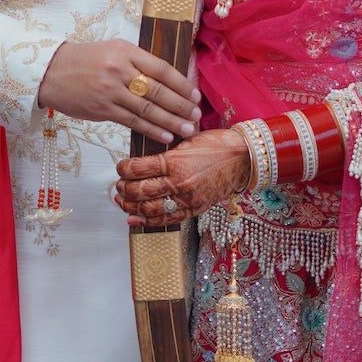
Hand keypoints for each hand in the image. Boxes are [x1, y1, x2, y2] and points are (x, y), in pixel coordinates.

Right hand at [37, 40, 200, 142]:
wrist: (51, 72)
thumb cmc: (86, 60)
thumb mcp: (112, 50)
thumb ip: (138, 62)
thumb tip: (169, 81)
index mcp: (125, 51)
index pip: (161, 68)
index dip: (181, 84)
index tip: (195, 95)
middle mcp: (120, 69)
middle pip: (158, 90)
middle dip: (181, 105)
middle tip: (196, 115)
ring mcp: (111, 91)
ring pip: (147, 109)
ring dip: (170, 121)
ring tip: (187, 129)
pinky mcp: (102, 109)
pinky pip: (132, 122)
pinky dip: (151, 130)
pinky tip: (165, 136)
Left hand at [114, 128, 251, 222]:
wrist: (243, 159)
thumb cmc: (216, 144)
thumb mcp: (187, 139)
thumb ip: (165, 150)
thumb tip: (143, 155)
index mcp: (175, 161)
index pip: (138, 168)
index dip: (124, 169)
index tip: (120, 168)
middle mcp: (179, 182)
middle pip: (140, 191)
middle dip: (124, 189)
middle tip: (118, 185)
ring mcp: (186, 199)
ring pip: (149, 209)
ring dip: (130, 206)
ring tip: (122, 201)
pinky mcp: (194, 209)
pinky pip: (166, 220)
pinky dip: (146, 222)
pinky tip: (134, 219)